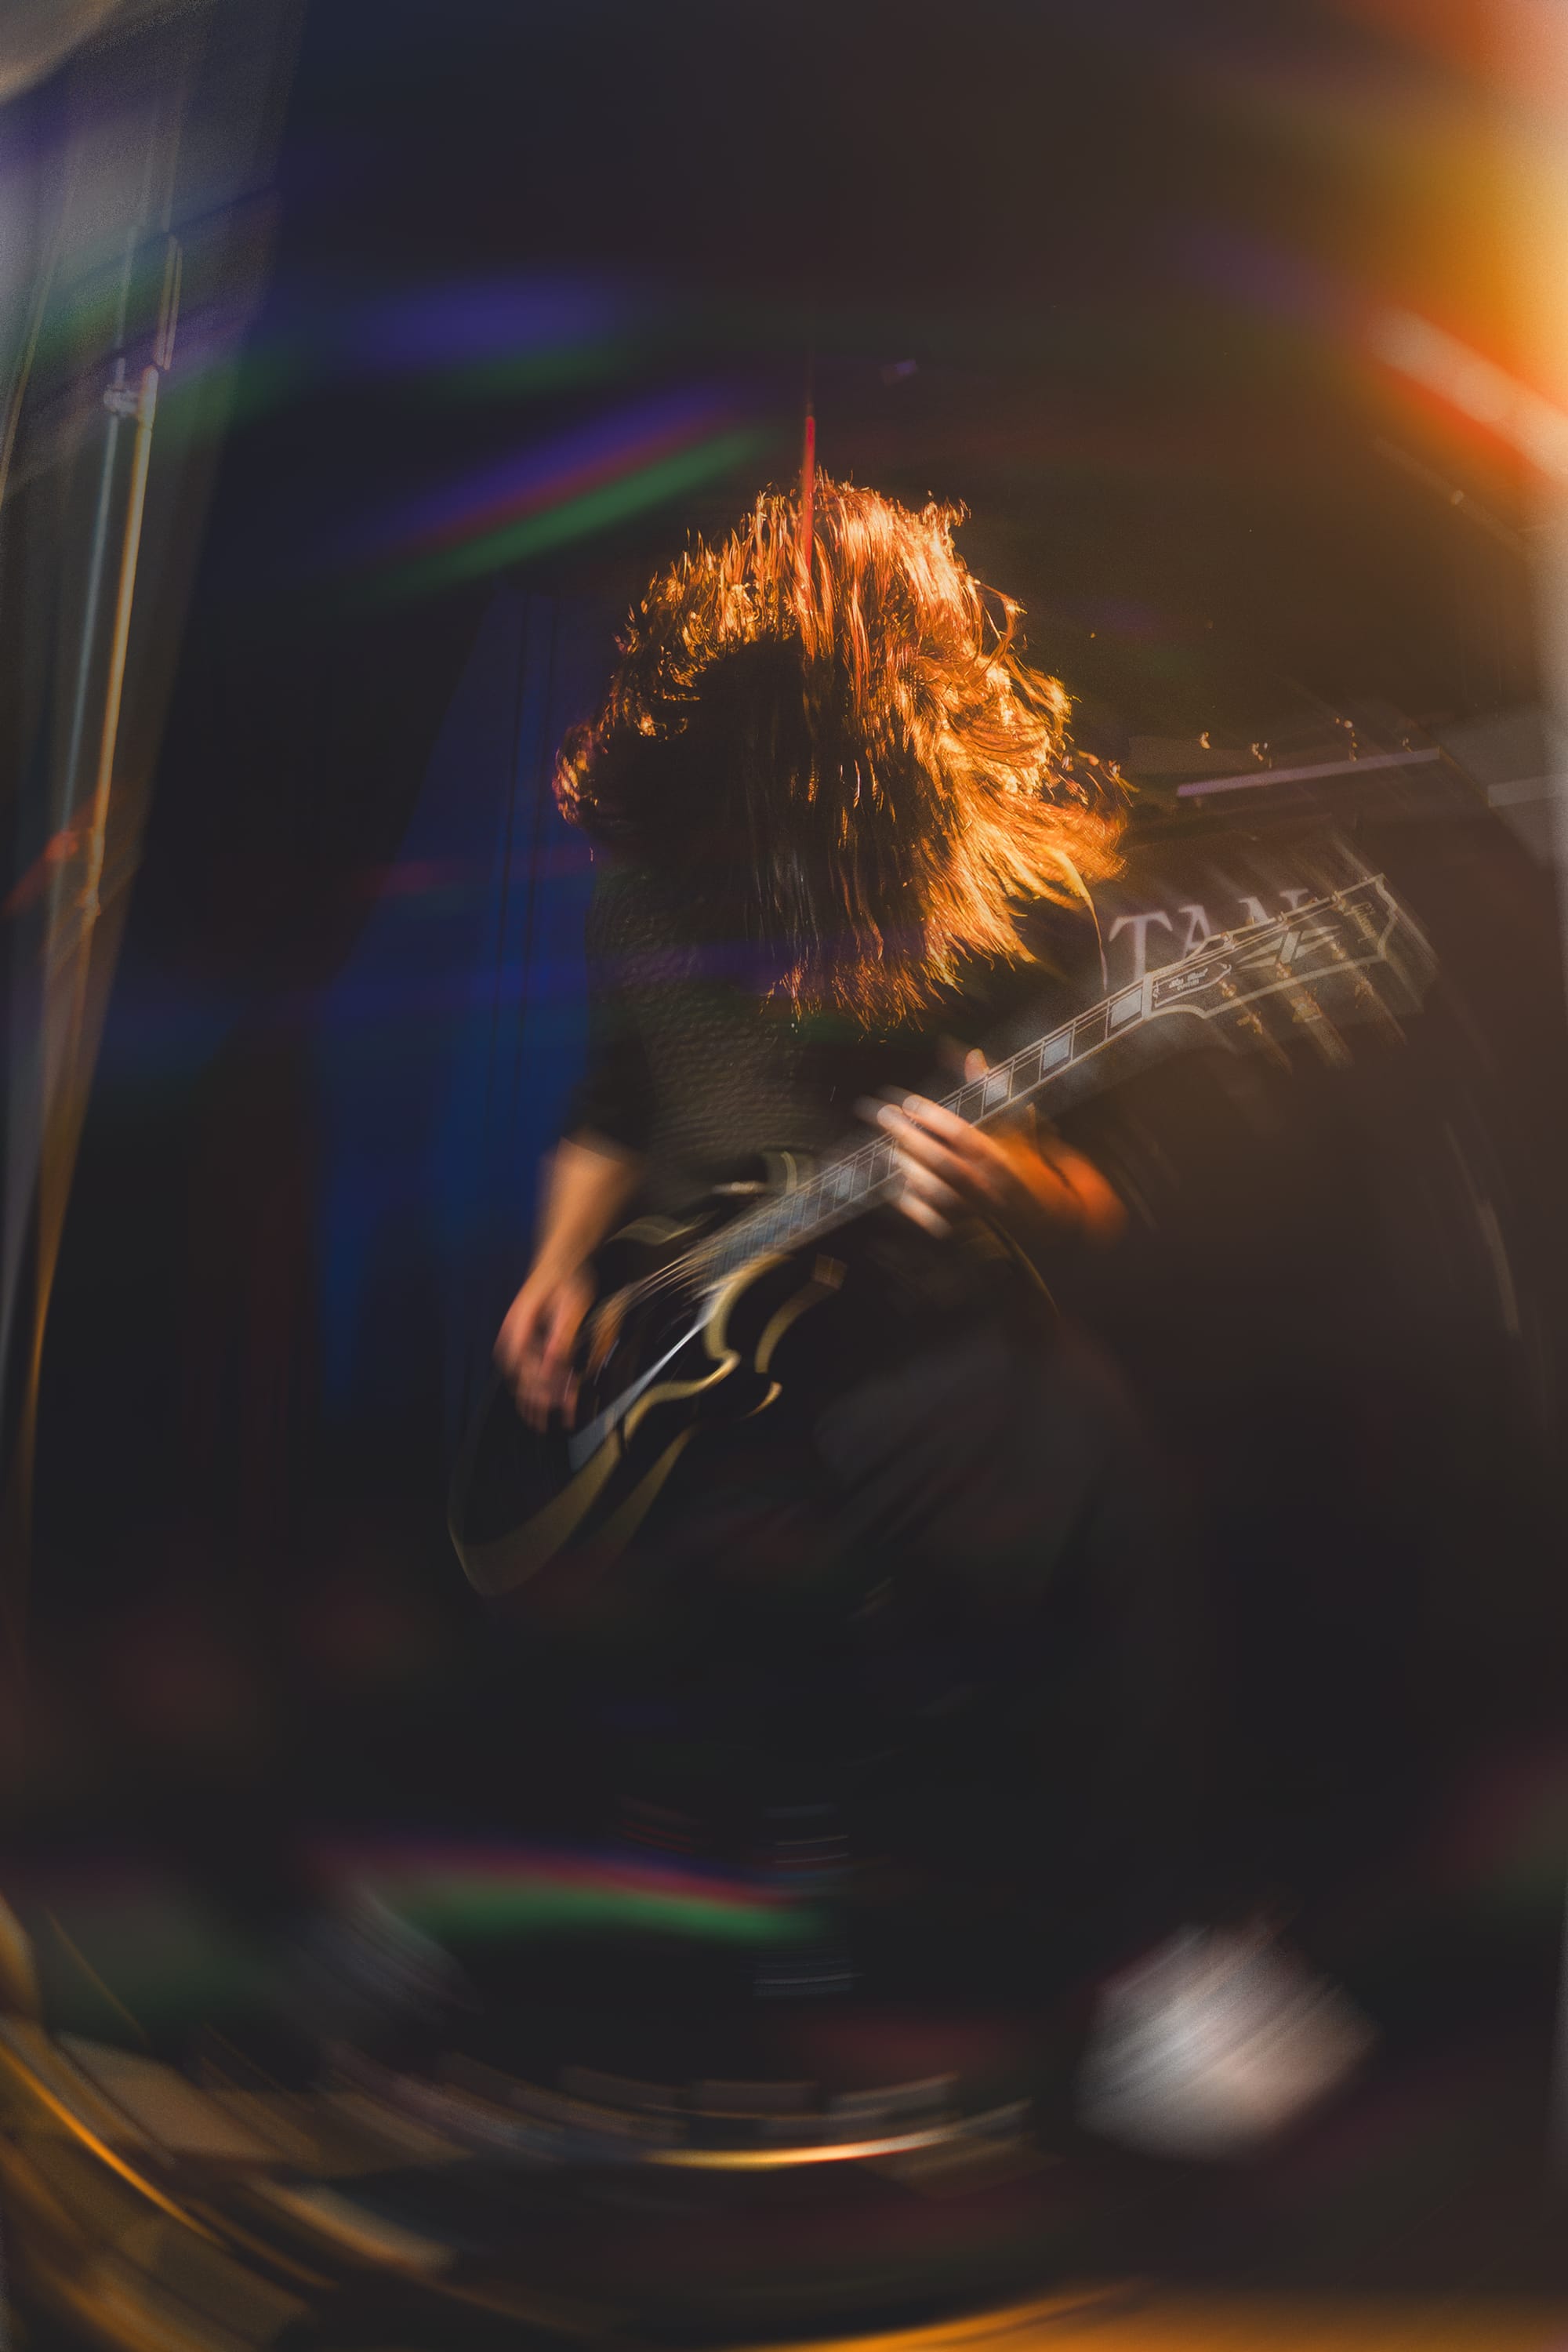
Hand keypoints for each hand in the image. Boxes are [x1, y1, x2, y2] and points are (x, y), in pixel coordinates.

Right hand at [495, 1263, 594, 1428]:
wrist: (559, 1265)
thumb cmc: (566, 1282)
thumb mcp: (571, 1306)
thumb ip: (561, 1336)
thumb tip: (554, 1363)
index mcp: (519, 1326)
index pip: (526, 1365)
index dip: (542, 1386)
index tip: (559, 1398)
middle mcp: (511, 1337)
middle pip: (522, 1377)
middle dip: (542, 1398)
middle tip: (562, 1413)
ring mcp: (514, 1342)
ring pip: (522, 1380)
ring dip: (538, 1399)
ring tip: (555, 1416)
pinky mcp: (522, 1346)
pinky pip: (525, 1375)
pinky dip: (535, 1391)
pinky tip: (544, 1408)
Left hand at [867, 1051, 1124, 1249]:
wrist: (1046, 1212)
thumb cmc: (1025, 1158)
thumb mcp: (1014, 1122)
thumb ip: (990, 1088)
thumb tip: (969, 1053)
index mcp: (1004, 1157)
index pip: (963, 1135)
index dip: (933, 1117)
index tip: (908, 1101)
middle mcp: (991, 1185)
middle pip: (943, 1163)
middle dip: (909, 1138)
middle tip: (884, 1117)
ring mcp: (979, 1210)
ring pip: (936, 1192)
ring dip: (908, 1168)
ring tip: (889, 1148)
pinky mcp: (967, 1228)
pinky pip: (932, 1219)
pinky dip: (910, 1203)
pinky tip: (898, 1183)